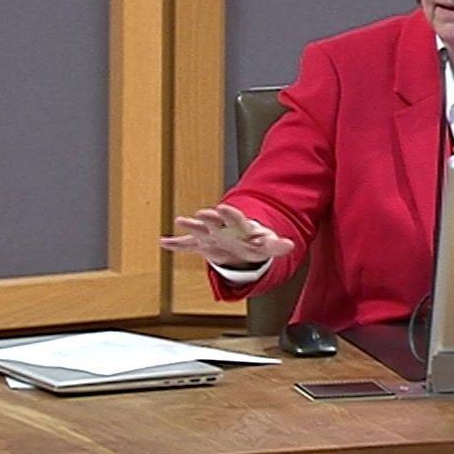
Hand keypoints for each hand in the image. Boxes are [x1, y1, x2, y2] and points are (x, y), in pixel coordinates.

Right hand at [160, 203, 295, 269]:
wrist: (241, 244)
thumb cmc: (254, 242)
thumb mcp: (267, 245)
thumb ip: (277, 245)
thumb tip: (290, 245)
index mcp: (238, 225)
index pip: (235, 217)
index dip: (229, 214)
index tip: (222, 208)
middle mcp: (222, 226)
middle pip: (215, 220)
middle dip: (209, 217)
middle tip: (202, 213)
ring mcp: (210, 234)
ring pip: (199, 229)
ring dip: (191, 226)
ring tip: (181, 221)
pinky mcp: (201, 244)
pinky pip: (187, 244)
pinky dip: (176, 244)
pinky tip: (164, 242)